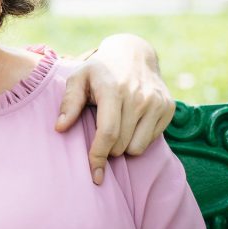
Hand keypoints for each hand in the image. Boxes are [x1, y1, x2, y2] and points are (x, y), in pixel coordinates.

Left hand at [56, 34, 175, 184]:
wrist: (134, 54)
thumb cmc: (99, 70)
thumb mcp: (78, 78)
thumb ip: (69, 103)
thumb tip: (59, 128)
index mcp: (113, 90)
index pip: (107, 133)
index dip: (98, 156)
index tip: (94, 174)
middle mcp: (138, 97)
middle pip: (121, 145)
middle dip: (107, 149)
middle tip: (100, 134)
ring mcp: (156, 103)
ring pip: (137, 147)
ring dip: (123, 146)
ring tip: (115, 127)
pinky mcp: (168, 108)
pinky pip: (151, 140)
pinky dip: (138, 139)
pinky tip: (130, 123)